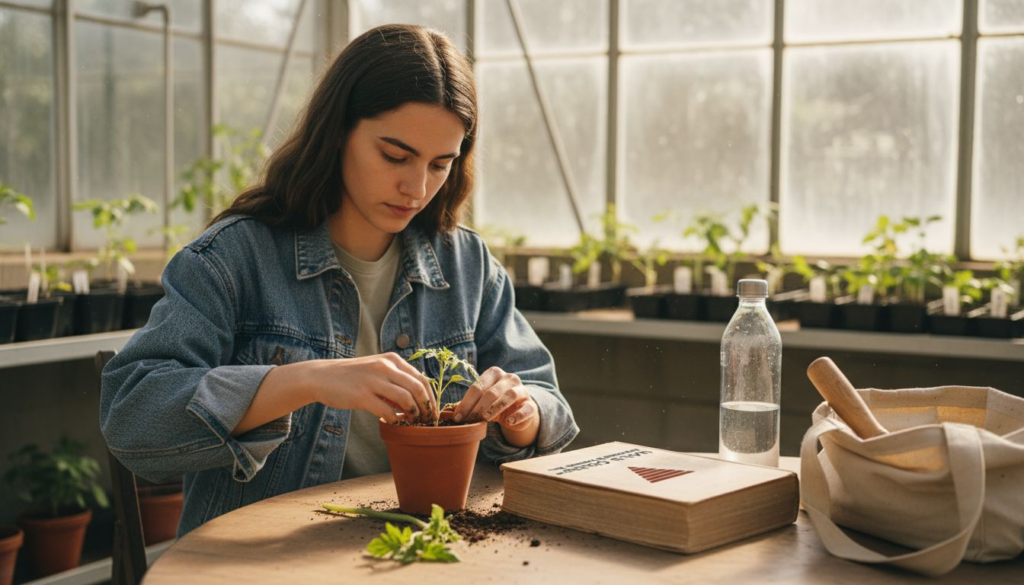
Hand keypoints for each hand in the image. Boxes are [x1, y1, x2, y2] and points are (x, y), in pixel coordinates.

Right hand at [307, 353, 434, 423]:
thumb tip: (417, 399)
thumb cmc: (352, 376)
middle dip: (426, 407)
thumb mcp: (377, 369)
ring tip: (413, 423)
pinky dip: (395, 420)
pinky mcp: (362, 395)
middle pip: (418, 388)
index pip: (421, 378)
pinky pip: (387, 410)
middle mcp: (385, 367)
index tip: (432, 412)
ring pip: (406, 399)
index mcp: (392, 359)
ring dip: (413, 414)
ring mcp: (373, 380)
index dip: (431, 397)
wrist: (321, 376)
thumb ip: (396, 379)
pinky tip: (395, 423)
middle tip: (427, 421)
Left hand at [453, 366, 537, 431]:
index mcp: (494, 374)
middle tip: (469, 421)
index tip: (458, 418)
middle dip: (478, 407)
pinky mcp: (531, 404)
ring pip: (509, 396)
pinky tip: (509, 422)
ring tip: (485, 419)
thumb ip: (468, 405)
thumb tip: (448, 413)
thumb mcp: (480, 403)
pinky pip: (526, 408)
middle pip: (492, 391)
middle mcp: (509, 378)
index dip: (466, 403)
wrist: (517, 412)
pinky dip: (518, 415)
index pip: (477, 387)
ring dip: (495, 408)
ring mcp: (522, 390)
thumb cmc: (494, 404)